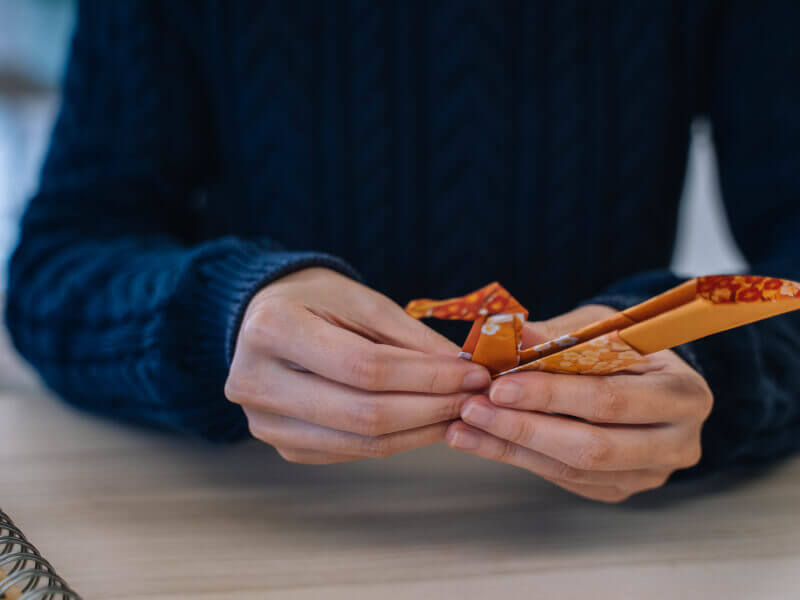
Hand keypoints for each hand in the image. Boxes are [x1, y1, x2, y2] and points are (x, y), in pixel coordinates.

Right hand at [225, 267, 490, 463]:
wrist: (267, 316)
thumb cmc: (317, 300)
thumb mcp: (363, 301)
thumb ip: (411, 338)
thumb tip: (464, 372)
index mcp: (273, 330)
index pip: (364, 367)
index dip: (426, 376)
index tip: (473, 373)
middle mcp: (256, 381)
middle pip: (362, 414)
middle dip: (430, 408)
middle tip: (475, 399)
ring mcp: (264, 422)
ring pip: (359, 442)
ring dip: (419, 431)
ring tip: (458, 413)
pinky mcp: (281, 444)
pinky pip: (349, 452)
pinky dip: (395, 441)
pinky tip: (424, 424)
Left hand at [445, 304, 712, 501]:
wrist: (650, 377)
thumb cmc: (625, 345)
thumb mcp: (598, 327)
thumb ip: (555, 336)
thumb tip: (500, 334)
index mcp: (683, 393)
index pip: (608, 399)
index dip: (550, 394)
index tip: (498, 384)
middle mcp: (678, 442)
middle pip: (593, 446)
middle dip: (524, 428)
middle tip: (472, 409)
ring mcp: (652, 473)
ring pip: (574, 469)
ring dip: (512, 447)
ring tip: (464, 427)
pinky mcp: (622, 489)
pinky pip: (566, 480)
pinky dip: (520, 458)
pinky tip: (482, 440)